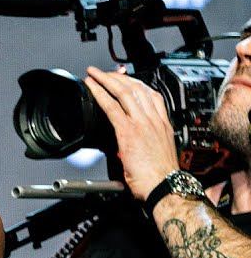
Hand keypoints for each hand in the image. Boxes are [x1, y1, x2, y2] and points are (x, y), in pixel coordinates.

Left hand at [84, 65, 179, 200]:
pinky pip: (112, 107)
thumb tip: (126, 147)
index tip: (125, 78)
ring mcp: (142, 123)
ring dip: (106, 79)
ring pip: (123, 92)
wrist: (165, 185)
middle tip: (104, 71)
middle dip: (118, 76)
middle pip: (136, 88)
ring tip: (94, 74)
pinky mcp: (128, 131)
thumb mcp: (155, 152)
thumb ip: (142, 144)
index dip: (136, 82)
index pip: (151, 94)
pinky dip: (100, 94)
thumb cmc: (160, 176)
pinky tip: (91, 87)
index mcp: (162, 123)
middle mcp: (154, 119)